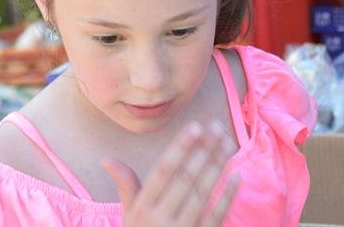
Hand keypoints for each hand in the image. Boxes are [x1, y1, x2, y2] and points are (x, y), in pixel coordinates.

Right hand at [101, 121, 237, 226]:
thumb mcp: (128, 215)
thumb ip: (125, 186)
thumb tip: (106, 159)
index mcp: (142, 208)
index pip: (163, 171)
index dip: (180, 147)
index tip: (196, 126)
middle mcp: (160, 220)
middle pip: (186, 179)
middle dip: (203, 151)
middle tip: (217, 128)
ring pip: (202, 194)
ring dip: (217, 167)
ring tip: (228, 144)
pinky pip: (216, 218)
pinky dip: (228, 197)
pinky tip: (237, 177)